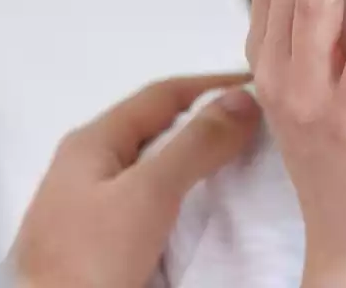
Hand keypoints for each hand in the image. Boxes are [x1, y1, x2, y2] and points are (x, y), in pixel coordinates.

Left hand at [11, 74, 261, 287]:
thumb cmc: (86, 259)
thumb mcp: (148, 195)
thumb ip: (194, 146)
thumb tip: (241, 98)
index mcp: (93, 141)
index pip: (163, 94)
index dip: (212, 86)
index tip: (259, 87)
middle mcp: (90, 165)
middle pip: (158, 128)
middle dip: (208, 122)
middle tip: (258, 128)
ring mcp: (92, 205)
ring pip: (155, 167)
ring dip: (197, 161)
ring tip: (242, 166)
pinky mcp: (99, 241)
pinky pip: (151, 203)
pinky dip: (184, 197)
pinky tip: (206, 212)